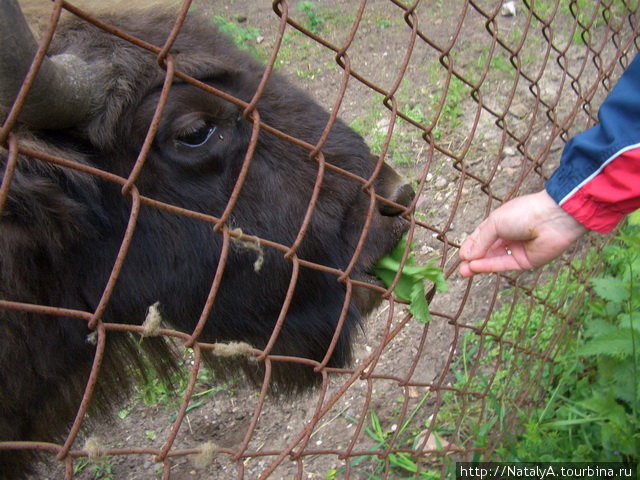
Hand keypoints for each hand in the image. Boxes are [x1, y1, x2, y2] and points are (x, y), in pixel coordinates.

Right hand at [458, 190, 587, 276]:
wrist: (552, 218)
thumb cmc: (523, 213)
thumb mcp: (495, 223)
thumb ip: (480, 241)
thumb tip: (466, 256)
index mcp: (500, 223)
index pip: (481, 237)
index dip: (470, 246)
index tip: (460, 255)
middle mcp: (508, 237)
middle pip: (486, 251)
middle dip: (472, 259)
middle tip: (460, 269)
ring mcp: (516, 250)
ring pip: (494, 259)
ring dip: (478, 266)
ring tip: (464, 272)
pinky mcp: (525, 261)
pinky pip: (504, 265)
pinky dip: (489, 266)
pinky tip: (476, 267)